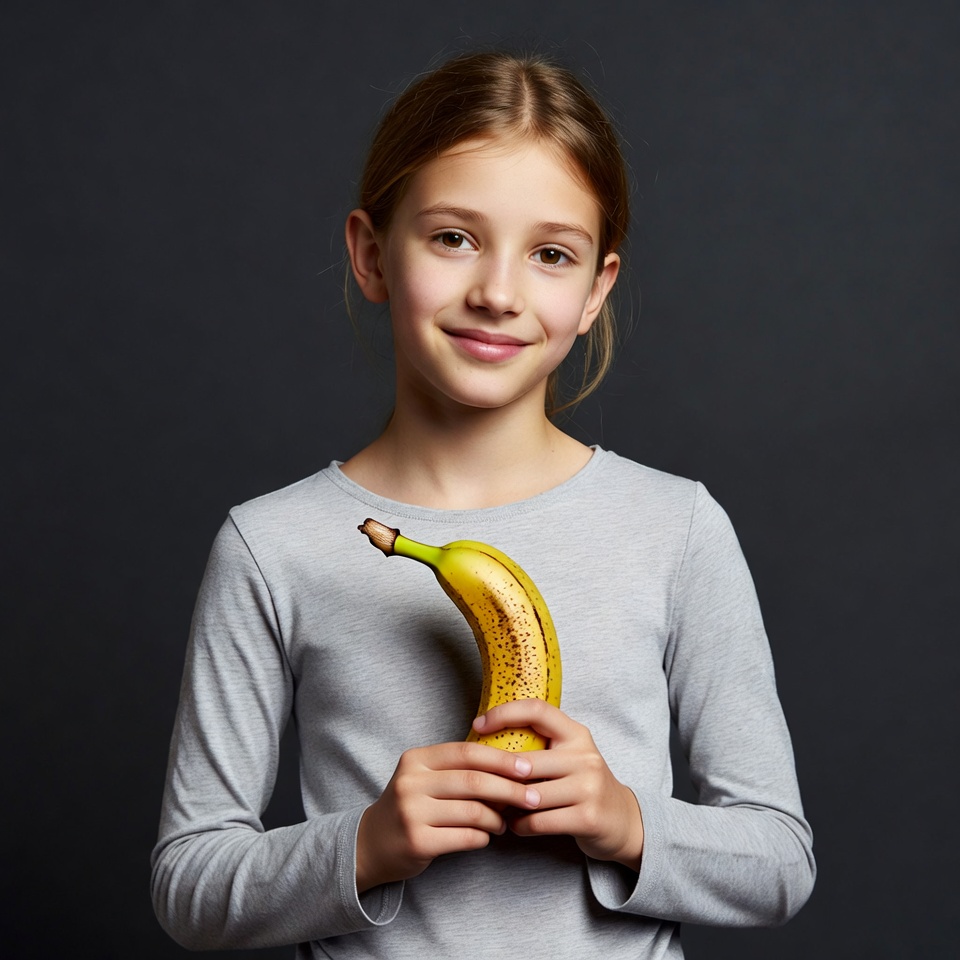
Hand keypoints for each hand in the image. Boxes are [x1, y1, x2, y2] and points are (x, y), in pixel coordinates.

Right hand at [356, 741, 541, 891]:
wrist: (371, 843)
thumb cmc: (411, 806)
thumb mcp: (425, 777)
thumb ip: (457, 769)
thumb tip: (511, 766)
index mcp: (417, 759)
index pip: (467, 752)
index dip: (501, 759)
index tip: (527, 767)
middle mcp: (411, 782)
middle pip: (473, 781)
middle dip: (510, 789)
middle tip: (533, 797)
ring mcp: (411, 812)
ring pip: (472, 811)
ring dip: (497, 818)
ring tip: (504, 822)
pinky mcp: (417, 841)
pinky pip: (464, 837)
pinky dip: (482, 837)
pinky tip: (486, 837)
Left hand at [472, 700, 644, 870]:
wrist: (623, 820)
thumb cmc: (582, 785)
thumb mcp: (569, 756)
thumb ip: (539, 746)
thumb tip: (486, 743)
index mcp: (576, 734)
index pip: (537, 710)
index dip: (504, 713)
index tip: (478, 725)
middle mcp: (585, 756)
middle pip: (525, 762)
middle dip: (498, 776)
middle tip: (480, 783)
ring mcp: (588, 787)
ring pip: (530, 795)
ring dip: (507, 804)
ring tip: (497, 806)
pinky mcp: (587, 818)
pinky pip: (539, 821)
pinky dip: (521, 825)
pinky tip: (516, 824)